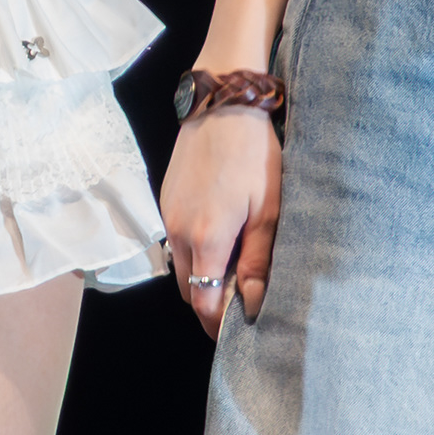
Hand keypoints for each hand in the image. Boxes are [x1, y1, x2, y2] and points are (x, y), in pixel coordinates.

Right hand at [159, 101, 281, 338]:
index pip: (203, 303)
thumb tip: (253, 305)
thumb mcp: (268, 211)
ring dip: (203, 276)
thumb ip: (258, 262)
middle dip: (210, 303)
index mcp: (206, 238)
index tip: (241, 328)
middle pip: (188, 291)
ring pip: (181, 266)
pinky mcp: (166, 200)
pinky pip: (177, 241)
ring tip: (237, 266)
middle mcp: (178, 231)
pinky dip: (196, 252)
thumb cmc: (254, 156)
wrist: (222, 106)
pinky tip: (222, 237)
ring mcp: (168, 214)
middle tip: (244, 298)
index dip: (218, 324)